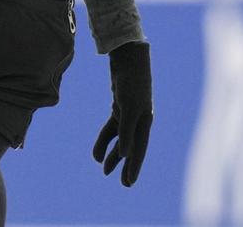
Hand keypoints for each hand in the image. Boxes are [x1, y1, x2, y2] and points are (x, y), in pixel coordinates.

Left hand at [92, 41, 152, 186]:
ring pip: (120, 138)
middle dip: (126, 165)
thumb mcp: (128, 107)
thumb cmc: (131, 82)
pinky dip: (105, 138)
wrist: (128, 59)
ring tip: (103, 169)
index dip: (134, 167)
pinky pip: (112, 127)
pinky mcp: (119, 106)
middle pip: (131, 147)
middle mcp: (139, 120)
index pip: (139, 149)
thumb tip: (126, 154)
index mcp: (145, 121)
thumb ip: (127, 131)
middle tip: (122, 184)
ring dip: (112, 153)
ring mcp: (129, 113)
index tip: (128, 183)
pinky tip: (97, 150)